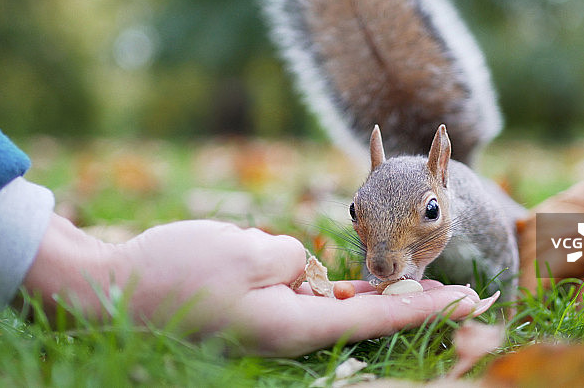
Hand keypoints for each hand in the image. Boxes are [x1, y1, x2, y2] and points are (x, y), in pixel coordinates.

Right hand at [23, 215, 494, 356]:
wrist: (114, 287)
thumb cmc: (180, 268)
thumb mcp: (251, 251)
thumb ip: (296, 261)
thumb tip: (305, 274)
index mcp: (293, 326)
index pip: (378, 316)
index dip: (428, 307)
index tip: (469, 301)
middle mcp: (289, 333)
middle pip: (367, 318)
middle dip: (418, 305)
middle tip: (467, 298)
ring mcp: (272, 324)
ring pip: (338, 307)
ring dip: (378, 296)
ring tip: (424, 289)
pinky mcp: (256, 309)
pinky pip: (308, 299)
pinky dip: (336, 290)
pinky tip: (358, 283)